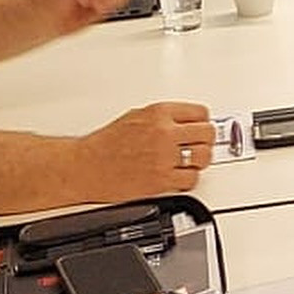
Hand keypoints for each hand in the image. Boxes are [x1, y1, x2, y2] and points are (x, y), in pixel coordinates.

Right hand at [78, 103, 216, 198]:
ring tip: (192, 161)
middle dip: (206, 140)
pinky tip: (180, 176)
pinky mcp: (160, 181)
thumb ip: (165, 116)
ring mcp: (163, 157)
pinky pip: (190, 180)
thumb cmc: (106, 143)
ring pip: (203, 157)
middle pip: (207, 133)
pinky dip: (189, 179)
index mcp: (160, 113)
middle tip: (200, 145)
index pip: (201, 113)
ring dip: (201, 160)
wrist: (87, 166)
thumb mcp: (138, 114)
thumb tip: (185, 120)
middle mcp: (164, 133)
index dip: (202, 122)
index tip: (201, 128)